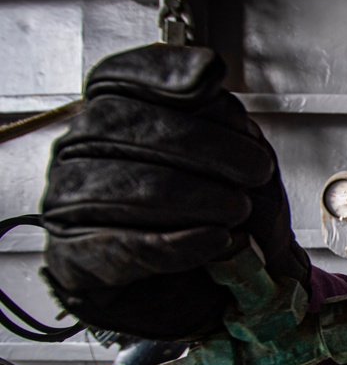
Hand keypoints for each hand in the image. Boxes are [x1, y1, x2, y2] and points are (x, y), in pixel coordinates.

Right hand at [40, 44, 310, 339]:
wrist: (210, 291)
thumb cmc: (221, 217)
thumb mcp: (235, 162)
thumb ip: (220, 120)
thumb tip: (211, 84)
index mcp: (111, 116)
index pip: (120, 78)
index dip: (163, 73)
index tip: (211, 81)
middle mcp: (81, 152)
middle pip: (124, 126)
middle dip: (201, 144)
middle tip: (257, 168)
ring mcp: (71, 203)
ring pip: (123, 186)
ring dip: (194, 196)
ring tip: (240, 210)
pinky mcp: (78, 259)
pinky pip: (124, 247)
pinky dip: (177, 243)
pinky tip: (217, 239)